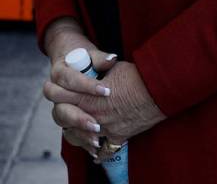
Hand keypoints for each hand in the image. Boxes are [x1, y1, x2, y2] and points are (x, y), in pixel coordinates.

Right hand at [43, 19, 117, 156]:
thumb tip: (111, 59)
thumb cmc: (85, 57)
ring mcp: (58, 105)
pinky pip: (68, 131)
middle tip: (98, 123)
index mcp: (60, 72)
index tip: (107, 91)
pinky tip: (95, 146)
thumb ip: (100, 57)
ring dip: (79, 130)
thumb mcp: (92, 53)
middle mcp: (55, 91)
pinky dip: (80, 139)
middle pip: (60, 107)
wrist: (72, 61)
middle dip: (79, 116)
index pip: (70, 80)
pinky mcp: (65, 117)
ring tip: (97, 136)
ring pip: (62, 121)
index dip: (87, 86)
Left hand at [48, 61, 164, 150]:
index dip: (54, 90)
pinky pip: (102, 151)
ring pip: (78, 136)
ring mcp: (104, 129)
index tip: (53, 88)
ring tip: (76, 124)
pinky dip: (98, 151)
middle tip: (63, 105)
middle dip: (63, 110)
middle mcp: (92, 115)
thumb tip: (94, 69)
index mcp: (88, 96)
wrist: (159, 91)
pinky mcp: (117, 137)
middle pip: (65, 117)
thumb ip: (99, 70)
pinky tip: (95, 149)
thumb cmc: (138, 76)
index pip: (61, 95)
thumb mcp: (115, 67)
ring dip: (76, 130)